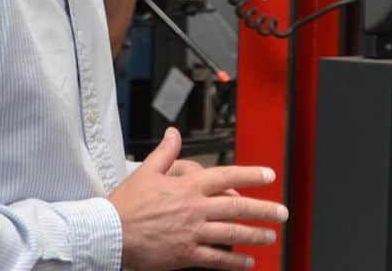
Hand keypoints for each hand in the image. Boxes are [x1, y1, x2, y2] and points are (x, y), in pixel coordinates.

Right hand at [108, 127, 287, 270]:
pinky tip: (247, 263)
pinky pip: (216, 258)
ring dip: (254, 234)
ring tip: (270, 235)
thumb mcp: (147, 170)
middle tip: (282, 212)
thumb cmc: (127, 203)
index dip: (251, 174)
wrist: (110, 233)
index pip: (227, 176)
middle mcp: (195, 208)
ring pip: (231, 232)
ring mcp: (192, 232)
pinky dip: (234, 262)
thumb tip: (174, 133)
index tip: (269, 175)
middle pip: (236, 206)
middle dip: (263, 209)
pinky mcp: (185, 254)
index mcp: (188, 186)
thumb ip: (166, 152)